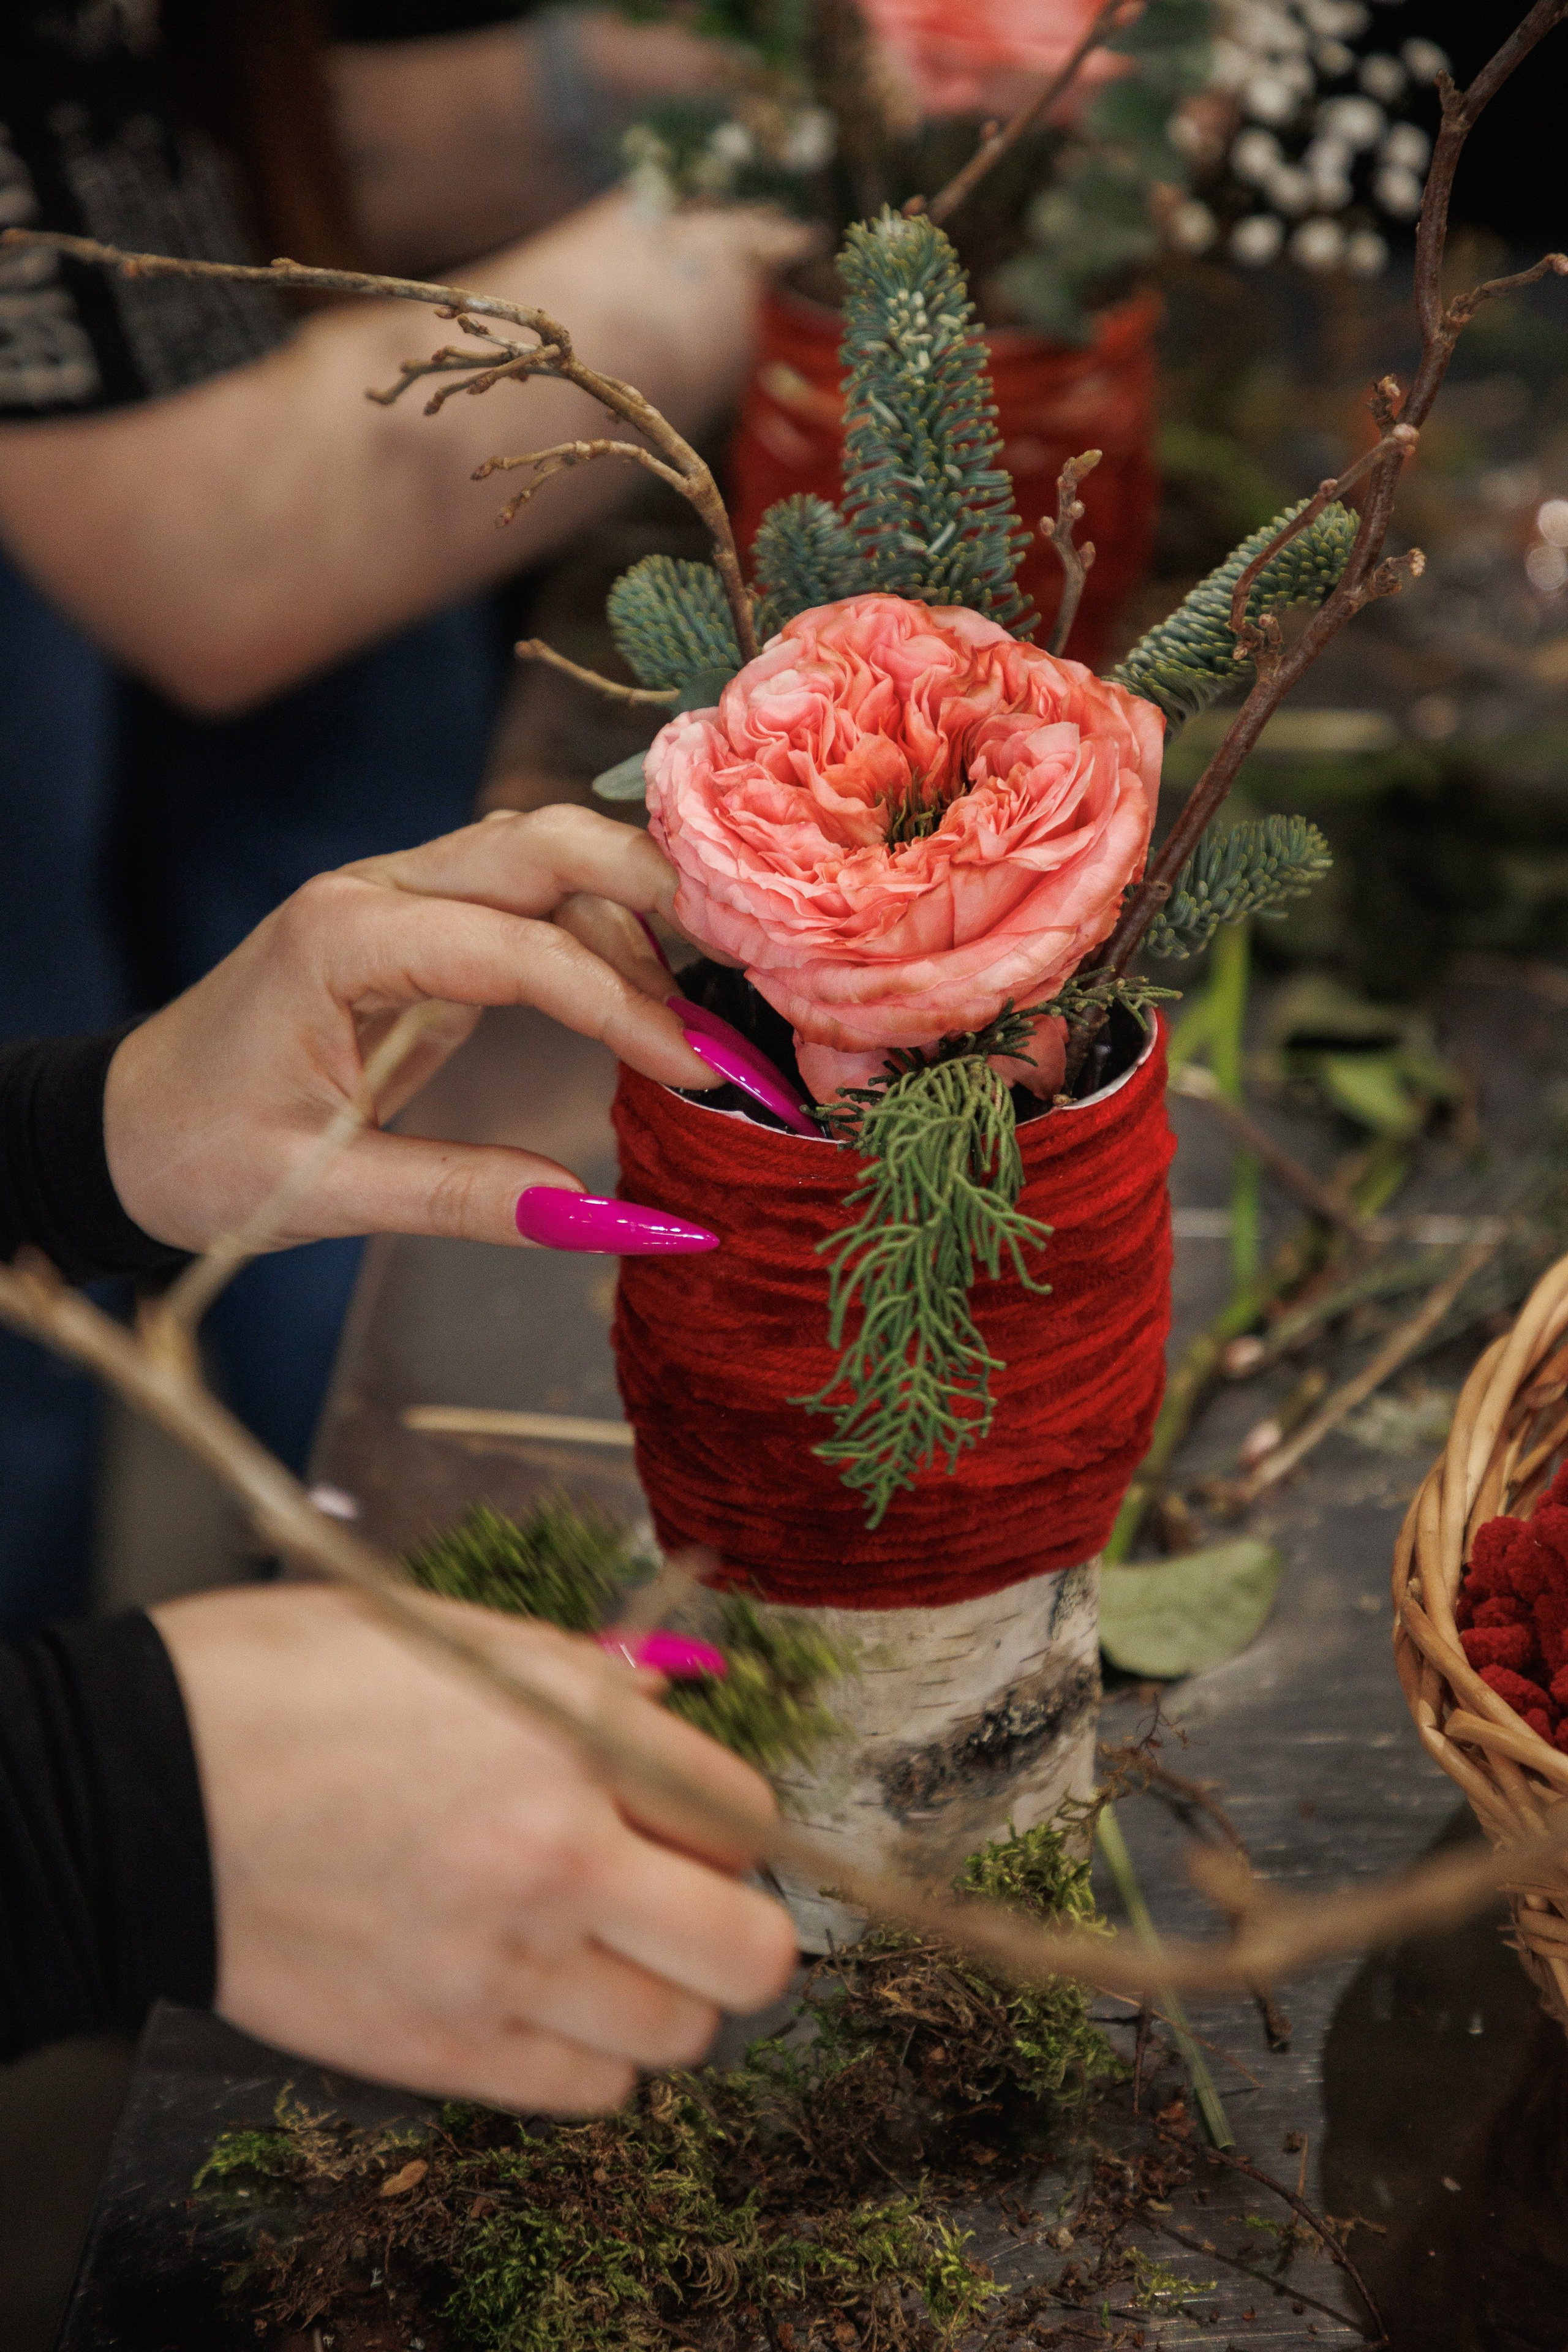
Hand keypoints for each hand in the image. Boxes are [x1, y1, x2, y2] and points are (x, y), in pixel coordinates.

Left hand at [103, 803, 717, 1251]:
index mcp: (342, 940)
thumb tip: (610, 1220)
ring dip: (634, 914)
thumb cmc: (202, 1155)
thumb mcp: (326, 1190)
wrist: (126, 1128)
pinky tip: (651, 998)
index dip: (625, 1006)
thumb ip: (468, 1198)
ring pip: (544, 858)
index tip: (703, 1071)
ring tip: (704, 1008)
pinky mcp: (420, 930)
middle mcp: (374, 890)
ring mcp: (398, 898)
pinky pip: (527, 903)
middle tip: (747, 966)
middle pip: (543, 842)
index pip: (520, 949)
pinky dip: (598, 936)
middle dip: (656, 890)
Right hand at [151, 1583, 796, 2111]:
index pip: (744, 1814)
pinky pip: (587, 2090)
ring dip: (662, 1994)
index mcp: (572, 1734)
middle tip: (683, 1899)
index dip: (727, 1820)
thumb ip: (580, 1682)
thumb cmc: (282, 1684)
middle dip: (736, 1924)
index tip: (697, 1825)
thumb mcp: (449, 1633)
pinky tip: (544, 1999)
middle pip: (751, 1953)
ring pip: (678, 2034)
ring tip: (604, 1952)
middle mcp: (561, 1856)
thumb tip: (668, 1718)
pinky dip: (589, 2054)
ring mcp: (503, 1966)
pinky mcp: (440, 2046)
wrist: (139, 1788)